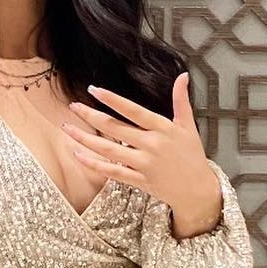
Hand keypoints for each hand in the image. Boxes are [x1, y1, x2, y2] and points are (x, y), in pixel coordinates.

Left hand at [61, 73, 222, 233]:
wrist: (197, 191)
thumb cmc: (193, 156)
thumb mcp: (189, 126)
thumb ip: (181, 100)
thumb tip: (183, 76)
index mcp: (162, 128)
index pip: (132, 110)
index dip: (112, 100)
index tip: (94, 90)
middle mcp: (151, 145)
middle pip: (114, 128)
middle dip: (91, 116)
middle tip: (73, 107)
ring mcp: (143, 164)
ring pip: (108, 150)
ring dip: (85, 139)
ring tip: (68, 129)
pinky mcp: (138, 180)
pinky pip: (112, 171)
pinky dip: (94, 164)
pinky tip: (78, 154)